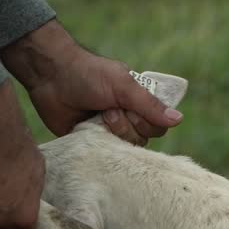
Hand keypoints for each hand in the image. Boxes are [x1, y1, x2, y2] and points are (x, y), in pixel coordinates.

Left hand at [0, 20, 182, 144]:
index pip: (157, 126)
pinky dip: (99, 143)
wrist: (50, 77)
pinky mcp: (91, 142)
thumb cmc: (88, 74)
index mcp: (137, 102)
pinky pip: (105, 154)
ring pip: (125, 148)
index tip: (132, 109)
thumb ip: (149, 105)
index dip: (147, 123)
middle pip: (143, 140)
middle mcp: (126, 118)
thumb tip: (178, 120)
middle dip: (127, 125)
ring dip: (112, 131)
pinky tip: (90, 129)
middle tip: (109, 109)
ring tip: (98, 115)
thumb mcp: (123, 86)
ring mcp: (109, 131)